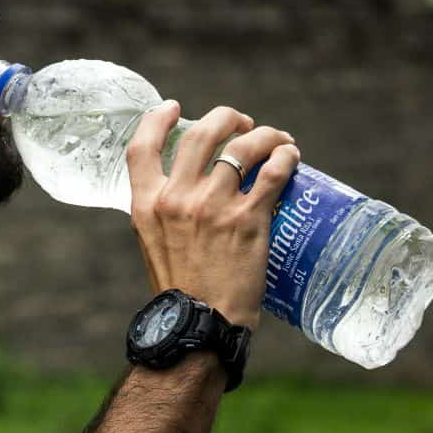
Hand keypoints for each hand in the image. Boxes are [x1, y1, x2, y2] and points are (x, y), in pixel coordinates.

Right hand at [126, 102, 299, 329]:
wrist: (200, 325)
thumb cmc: (180, 290)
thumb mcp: (153, 243)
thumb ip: (164, 212)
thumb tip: (186, 190)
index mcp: (147, 204)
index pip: (141, 147)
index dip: (156, 119)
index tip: (173, 107)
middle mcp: (177, 199)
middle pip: (201, 134)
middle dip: (225, 118)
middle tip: (241, 123)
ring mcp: (213, 206)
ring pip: (242, 146)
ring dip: (264, 134)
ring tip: (276, 139)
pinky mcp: (248, 219)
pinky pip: (273, 172)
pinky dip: (285, 157)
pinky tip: (291, 156)